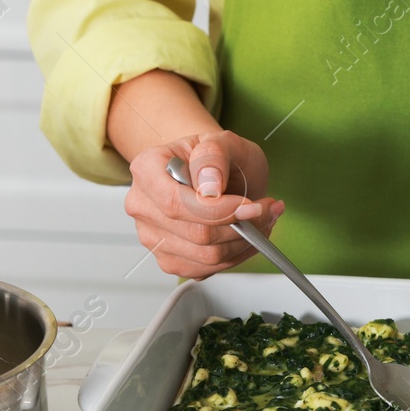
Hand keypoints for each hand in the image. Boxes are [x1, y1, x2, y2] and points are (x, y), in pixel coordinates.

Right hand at [124, 130, 283, 278]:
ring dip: (244, 243)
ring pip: (206, 257)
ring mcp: (152, 237)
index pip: (176, 203)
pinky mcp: (169, 259)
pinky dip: (236, 256)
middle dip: (242, 227)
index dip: (218, 211)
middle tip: (267, 210)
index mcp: (147, 169)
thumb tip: (209, 186)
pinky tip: (245, 236)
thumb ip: (214, 154)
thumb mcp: (223, 140)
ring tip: (260, 221)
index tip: (250, 207)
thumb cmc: (216, 158)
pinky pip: (207, 270)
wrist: (213, 174)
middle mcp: (142, 206)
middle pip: (196, 234)